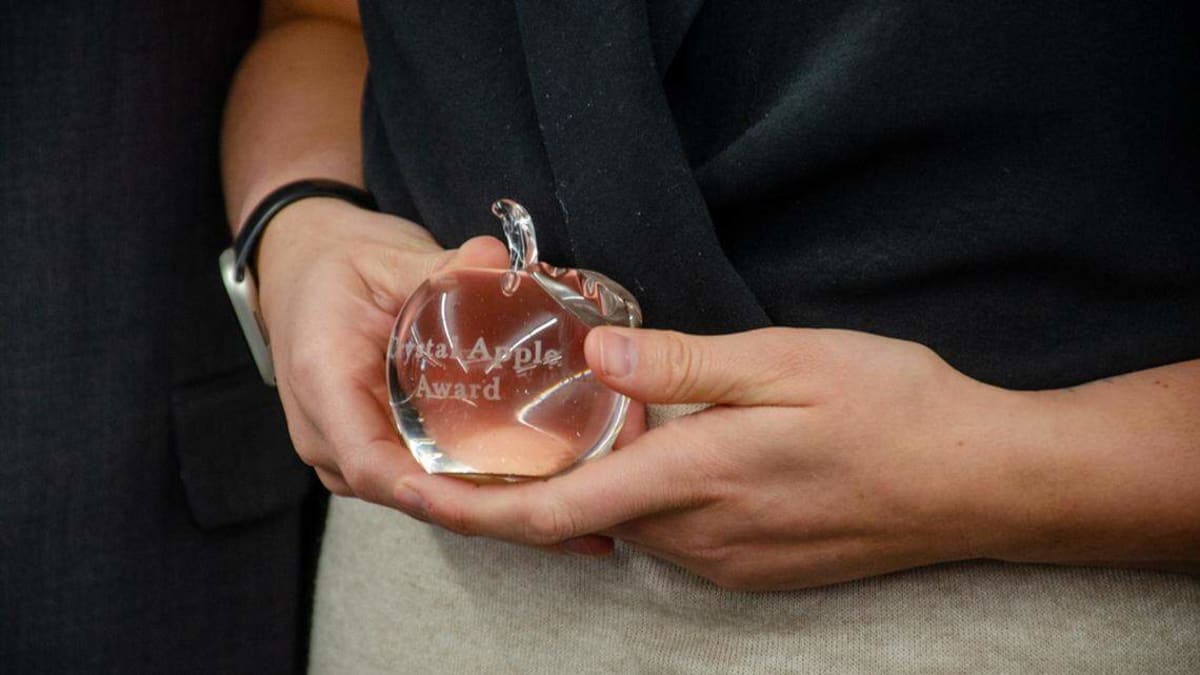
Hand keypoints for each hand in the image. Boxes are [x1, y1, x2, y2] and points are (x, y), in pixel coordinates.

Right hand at [255, 198, 509, 505]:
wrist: (299, 272)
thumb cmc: (336, 269)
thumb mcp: (386, 257)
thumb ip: (441, 267)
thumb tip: (495, 260)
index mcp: (322, 380)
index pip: (367, 461)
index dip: (422, 489)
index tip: (475, 496)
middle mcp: (320, 428)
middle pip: (393, 486)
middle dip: (460, 497)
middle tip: (532, 487)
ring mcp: (335, 447)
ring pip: (402, 489)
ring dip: (458, 490)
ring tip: (525, 477)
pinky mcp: (357, 449)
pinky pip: (404, 476)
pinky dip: (448, 476)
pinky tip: (500, 462)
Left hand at [397, 326, 1031, 589]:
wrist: (979, 483)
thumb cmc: (891, 409)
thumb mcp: (787, 361)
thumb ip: (681, 365)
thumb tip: (593, 354)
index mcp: (695, 479)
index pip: (552, 511)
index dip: (472, 507)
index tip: (413, 491)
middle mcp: (698, 537)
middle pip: (580, 518)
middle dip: (528, 481)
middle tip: (494, 418)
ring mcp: (728, 562)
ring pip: (626, 524)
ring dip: (590, 483)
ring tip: (571, 419)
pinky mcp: (753, 569)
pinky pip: (671, 535)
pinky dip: (640, 496)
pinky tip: (659, 449)